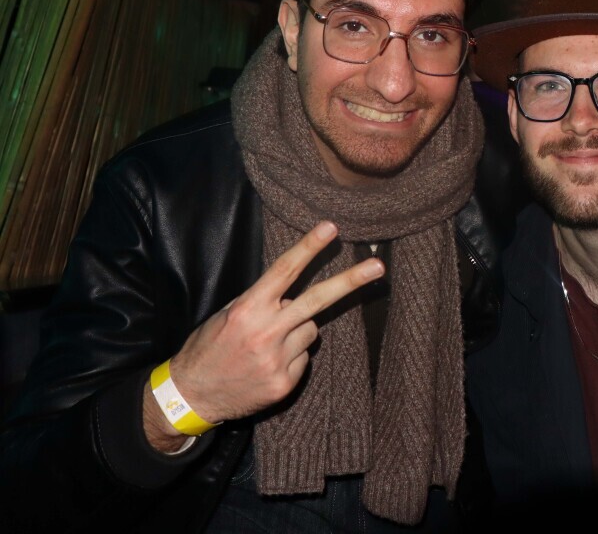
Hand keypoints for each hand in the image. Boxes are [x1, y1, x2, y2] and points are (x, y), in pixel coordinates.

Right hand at [144, 222, 381, 449]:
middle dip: (350, 280)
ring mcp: (278, 359)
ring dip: (298, 331)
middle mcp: (266, 332)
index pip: (285, 270)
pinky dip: (292, 357)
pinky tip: (267, 364)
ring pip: (311, 331)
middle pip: (317, 299)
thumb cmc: (209, 347)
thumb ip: (261, 302)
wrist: (192, 396)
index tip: (331, 228)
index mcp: (248, 309)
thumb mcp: (227, 315)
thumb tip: (294, 294)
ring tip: (267, 345)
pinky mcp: (285, 382)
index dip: (309, 247)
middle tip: (378, 266)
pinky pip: (304, 358)